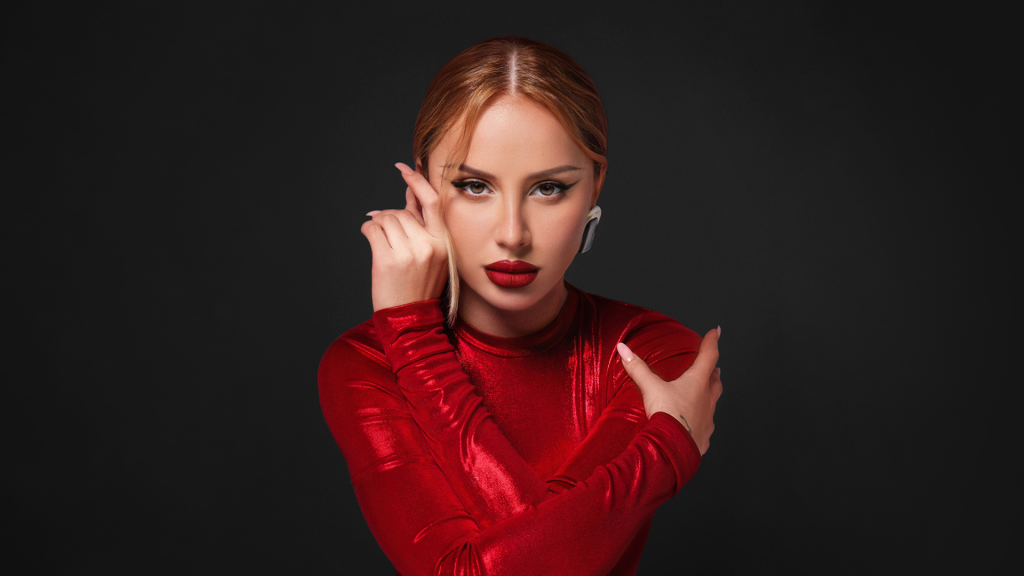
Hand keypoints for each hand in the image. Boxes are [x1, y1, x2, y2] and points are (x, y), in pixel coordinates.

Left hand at [360, 163, 448, 311]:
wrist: (410, 318)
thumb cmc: (420, 285)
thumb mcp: (432, 254)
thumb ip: (422, 223)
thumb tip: (411, 192)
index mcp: (444, 243)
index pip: (431, 202)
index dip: (417, 181)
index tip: (403, 168)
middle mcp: (429, 245)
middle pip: (402, 212)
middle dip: (389, 217)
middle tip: (384, 229)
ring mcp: (409, 253)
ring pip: (385, 218)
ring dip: (377, 224)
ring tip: (378, 238)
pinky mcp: (388, 260)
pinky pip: (372, 229)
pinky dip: (367, 229)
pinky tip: (369, 237)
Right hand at [616, 328, 722, 454]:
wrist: (672, 450)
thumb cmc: (666, 416)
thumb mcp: (650, 388)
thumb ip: (637, 367)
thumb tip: (623, 348)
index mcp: (697, 383)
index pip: (709, 355)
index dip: (712, 341)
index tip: (716, 332)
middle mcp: (707, 399)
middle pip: (716, 380)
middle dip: (714, 371)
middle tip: (714, 366)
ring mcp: (708, 419)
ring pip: (714, 403)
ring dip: (711, 395)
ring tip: (706, 393)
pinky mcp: (704, 437)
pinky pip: (707, 426)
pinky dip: (704, 420)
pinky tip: (698, 423)